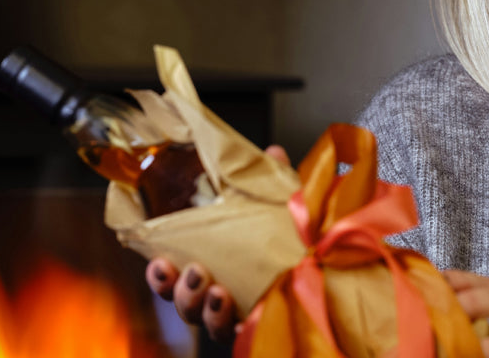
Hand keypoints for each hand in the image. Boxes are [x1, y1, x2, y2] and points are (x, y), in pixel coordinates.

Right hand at [145, 144, 291, 342]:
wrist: (329, 276)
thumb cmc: (297, 241)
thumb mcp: (280, 209)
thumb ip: (272, 183)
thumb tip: (273, 153)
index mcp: (213, 267)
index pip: (174, 276)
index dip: (160, 275)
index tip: (159, 260)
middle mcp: (218, 297)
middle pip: (182, 304)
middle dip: (178, 291)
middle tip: (193, 270)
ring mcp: (237, 318)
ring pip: (203, 323)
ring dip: (202, 308)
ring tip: (216, 289)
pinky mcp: (257, 331)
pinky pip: (235, 335)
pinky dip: (230, 324)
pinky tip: (236, 311)